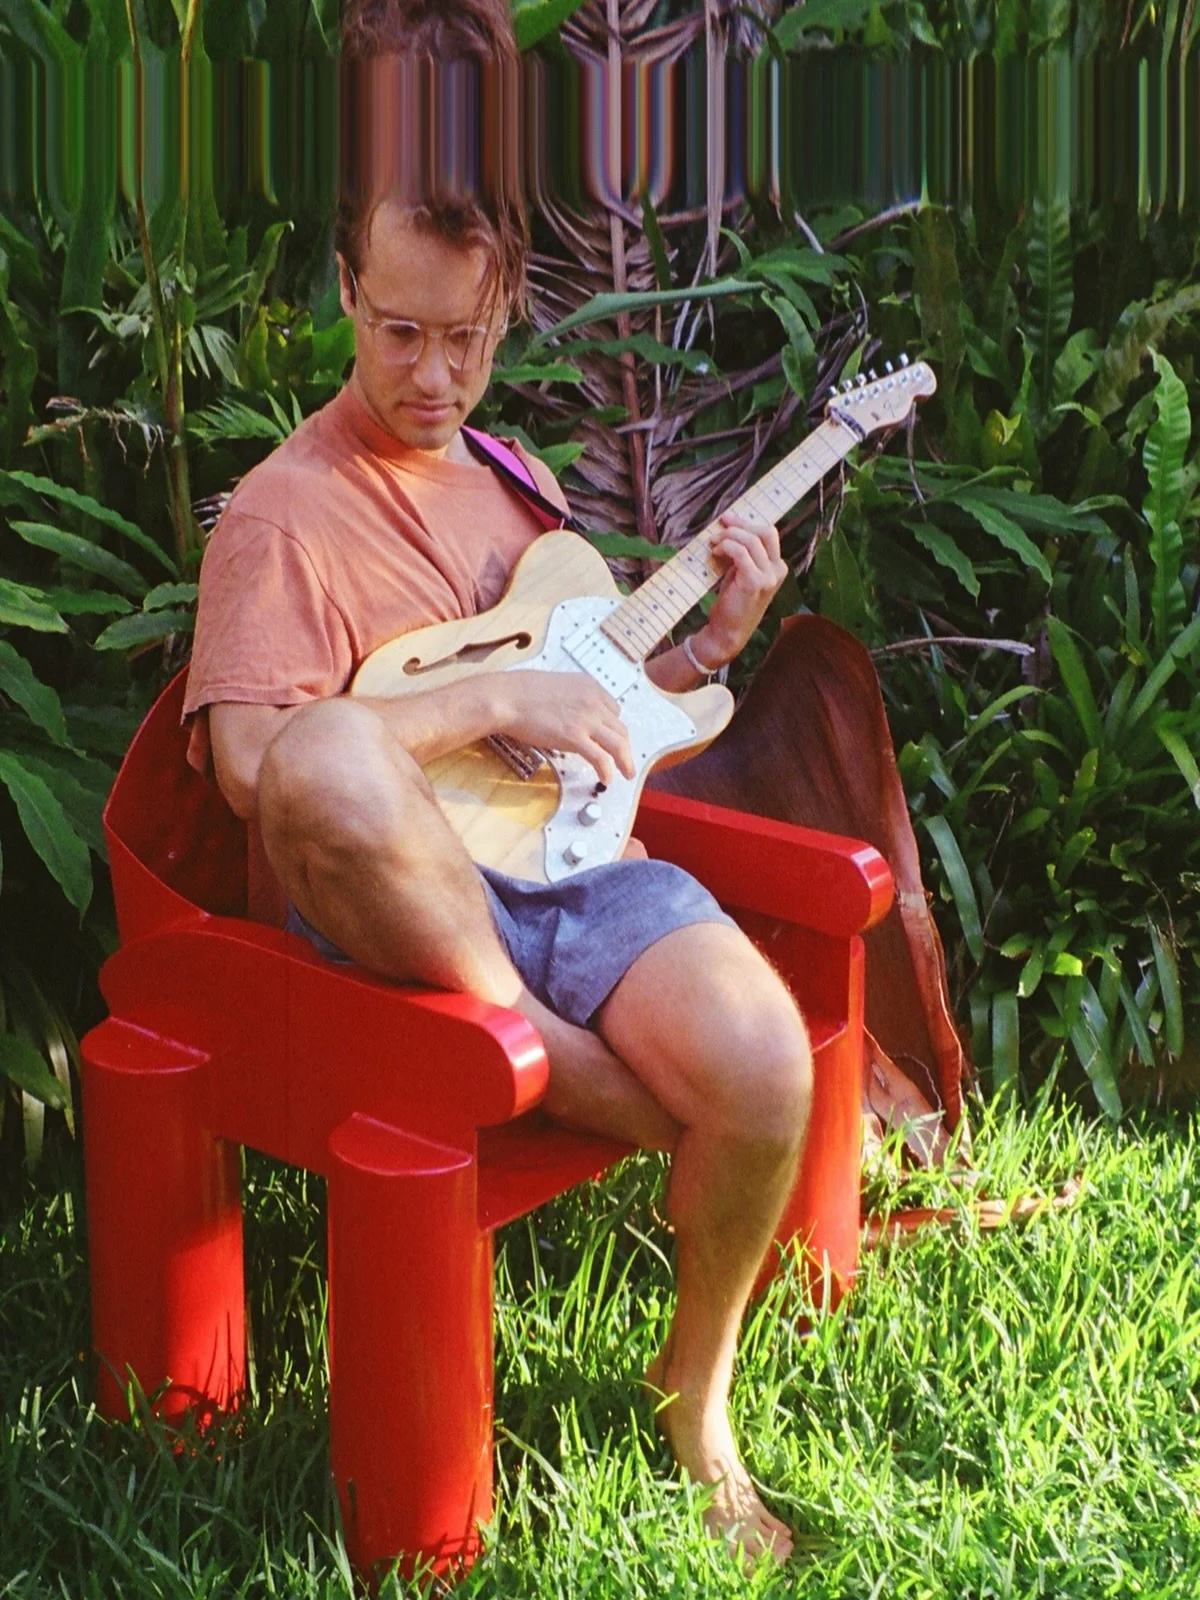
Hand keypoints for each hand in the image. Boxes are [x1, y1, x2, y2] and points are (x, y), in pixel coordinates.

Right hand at [490, 669, 633, 784]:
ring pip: (618, 743)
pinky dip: (608, 770)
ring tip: (626, 773)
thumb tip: (571, 714)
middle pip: (619, 728)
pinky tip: (607, 778)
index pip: (613, 709)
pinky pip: (601, 758)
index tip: (610, 737)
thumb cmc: (520, 691)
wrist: (507, 698)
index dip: (612, 726)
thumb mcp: (555, 686)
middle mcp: (593, 701)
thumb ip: (570, 698)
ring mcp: (585, 719)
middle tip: (622, 758)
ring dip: (625, 761)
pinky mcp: (575, 737)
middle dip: (623, 745)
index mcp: (589, 685)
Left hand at [693, 509, 788, 668]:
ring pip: (751, 540)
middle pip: (765, 532)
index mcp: (778, 568)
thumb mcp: (741, 574)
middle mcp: (778, 571)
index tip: (727, 520)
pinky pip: (740, 552)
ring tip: (713, 543)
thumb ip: (744, 555)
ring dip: (728, 536)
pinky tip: (716, 552)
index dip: (747, 523)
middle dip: (740, 525)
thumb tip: (731, 528)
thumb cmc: (732, 604)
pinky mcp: (755, 583)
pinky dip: (726, 547)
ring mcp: (769, 578)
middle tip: (720, 525)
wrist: (727, 634)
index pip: (768, 534)